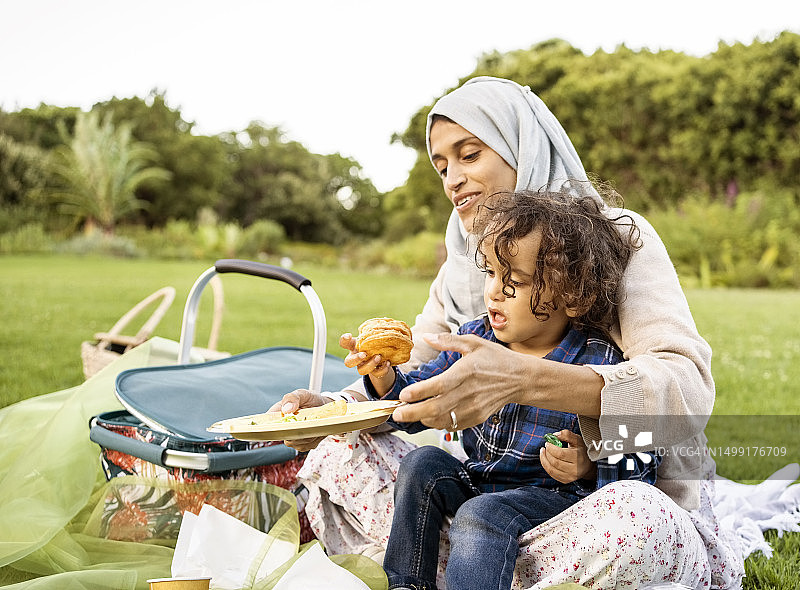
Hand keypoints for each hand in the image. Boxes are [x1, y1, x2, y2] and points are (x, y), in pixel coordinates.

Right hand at [268, 388, 326, 451]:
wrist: (324, 407)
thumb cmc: (310, 399)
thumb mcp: (302, 394)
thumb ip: (293, 398)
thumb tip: (286, 410)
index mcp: (276, 414)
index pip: (267, 424)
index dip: (273, 427)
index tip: (288, 423)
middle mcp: (282, 429)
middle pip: (284, 436)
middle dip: (298, 429)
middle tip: (309, 420)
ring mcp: (292, 439)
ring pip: (297, 442)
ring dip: (308, 432)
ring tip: (315, 421)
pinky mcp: (303, 444)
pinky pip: (308, 444)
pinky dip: (315, 437)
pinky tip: (318, 428)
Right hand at [340, 332, 391, 376]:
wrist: (383, 358)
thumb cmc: (375, 343)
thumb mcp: (373, 335)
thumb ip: (376, 330)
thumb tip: (385, 320)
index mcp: (354, 346)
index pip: (344, 343)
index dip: (344, 340)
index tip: (349, 335)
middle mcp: (356, 358)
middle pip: (348, 362)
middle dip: (356, 359)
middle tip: (364, 354)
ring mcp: (364, 366)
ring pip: (361, 371)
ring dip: (370, 364)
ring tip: (379, 357)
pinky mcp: (375, 373)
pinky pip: (376, 374)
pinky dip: (382, 369)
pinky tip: (387, 362)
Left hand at [391, 333, 528, 428]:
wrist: (521, 379)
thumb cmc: (495, 358)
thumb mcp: (473, 343)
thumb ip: (447, 341)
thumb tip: (425, 336)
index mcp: (466, 372)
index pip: (439, 386)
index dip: (419, 392)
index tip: (403, 396)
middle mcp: (469, 392)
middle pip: (437, 408)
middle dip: (413, 413)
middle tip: (395, 414)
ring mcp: (474, 408)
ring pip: (443, 420)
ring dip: (422, 419)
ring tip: (407, 415)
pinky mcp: (477, 418)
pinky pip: (453, 425)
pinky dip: (437, 423)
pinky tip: (427, 417)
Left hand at [539, 430, 596, 483]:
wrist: (588, 465)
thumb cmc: (581, 450)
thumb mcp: (577, 439)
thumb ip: (566, 435)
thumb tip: (554, 435)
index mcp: (578, 458)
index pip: (561, 454)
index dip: (551, 448)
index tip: (547, 443)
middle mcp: (575, 470)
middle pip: (555, 462)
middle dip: (547, 453)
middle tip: (545, 447)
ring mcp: (570, 477)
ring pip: (551, 469)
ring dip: (544, 460)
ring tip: (543, 452)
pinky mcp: (566, 481)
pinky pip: (552, 474)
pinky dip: (546, 466)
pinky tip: (546, 459)